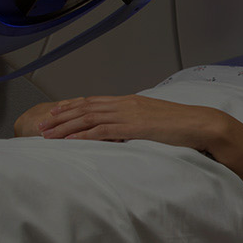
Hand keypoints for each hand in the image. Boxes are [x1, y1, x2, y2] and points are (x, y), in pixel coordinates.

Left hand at [35, 95, 228, 152]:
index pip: (94, 101)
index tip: (54, 112)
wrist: (201, 123)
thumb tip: (126, 130)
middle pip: (85, 108)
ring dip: (65, 127)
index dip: (71, 106)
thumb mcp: (156, 120)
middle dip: (61, 116)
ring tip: (47, 135)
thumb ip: (138, 122)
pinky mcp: (133, 127)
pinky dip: (83, 135)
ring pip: (88, 118)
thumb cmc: (183, 125)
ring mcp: (129, 114)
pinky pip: (103, 130)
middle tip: (41, 125)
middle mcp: (125, 104)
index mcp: (130, 101)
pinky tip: (70, 140)